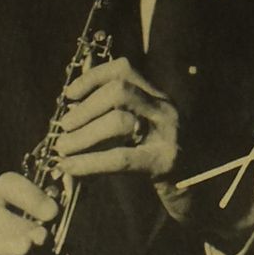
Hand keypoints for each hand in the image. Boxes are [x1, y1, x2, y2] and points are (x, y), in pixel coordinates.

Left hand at [54, 56, 179, 181]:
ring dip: (84, 134)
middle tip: (64, 127)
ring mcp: (167, 134)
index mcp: (155, 95)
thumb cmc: (153, 155)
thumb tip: (69, 112)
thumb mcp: (137, 127)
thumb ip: (110, 114)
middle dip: (86, 108)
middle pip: (120, 91)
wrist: (189, 185)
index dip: (92, 77)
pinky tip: (70, 166)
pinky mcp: (163, 162)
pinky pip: (120, 158)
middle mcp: (164, 108)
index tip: (70, 95)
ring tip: (63, 148)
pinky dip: (89, 162)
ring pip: (119, 120)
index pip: (123, 69)